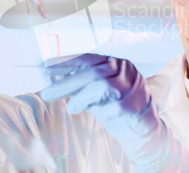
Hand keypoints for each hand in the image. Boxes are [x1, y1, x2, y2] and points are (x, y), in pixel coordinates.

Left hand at [41, 54, 180, 171]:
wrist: (144, 130)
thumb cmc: (116, 107)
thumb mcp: (96, 92)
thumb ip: (79, 83)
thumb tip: (50, 76)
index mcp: (116, 62)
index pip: (87, 57)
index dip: (65, 63)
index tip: (45, 68)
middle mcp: (125, 70)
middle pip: (92, 71)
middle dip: (66, 82)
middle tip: (47, 92)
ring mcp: (131, 86)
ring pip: (101, 85)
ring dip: (80, 97)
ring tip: (71, 108)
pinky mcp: (134, 105)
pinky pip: (112, 106)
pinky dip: (98, 111)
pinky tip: (93, 114)